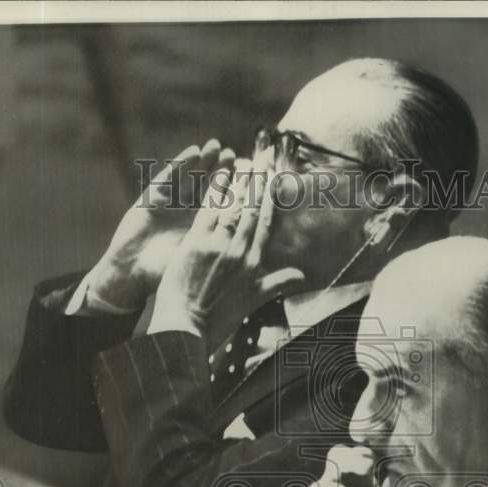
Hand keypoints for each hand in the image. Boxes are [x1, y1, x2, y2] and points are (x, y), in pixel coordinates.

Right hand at [85, 139, 235, 310]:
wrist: (131, 276)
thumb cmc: (164, 275)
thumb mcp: (197, 260)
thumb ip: (219, 250)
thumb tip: (253, 252)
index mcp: (200, 226)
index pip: (221, 202)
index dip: (235, 188)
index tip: (251, 175)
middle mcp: (186, 211)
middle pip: (207, 185)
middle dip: (221, 169)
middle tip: (235, 155)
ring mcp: (169, 202)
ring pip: (189, 176)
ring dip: (203, 161)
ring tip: (216, 146)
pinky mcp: (151, 197)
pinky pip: (168, 177)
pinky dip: (181, 164)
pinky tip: (193, 152)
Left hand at [147, 152, 304, 345]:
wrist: (187, 330)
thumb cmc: (216, 322)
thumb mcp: (251, 303)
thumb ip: (275, 284)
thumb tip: (300, 276)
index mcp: (254, 264)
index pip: (266, 223)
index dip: (270, 197)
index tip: (274, 177)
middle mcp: (241, 251)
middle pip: (253, 208)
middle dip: (259, 180)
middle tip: (263, 155)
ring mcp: (219, 245)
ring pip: (233, 205)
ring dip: (240, 179)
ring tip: (244, 158)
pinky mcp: (197, 243)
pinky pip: (209, 209)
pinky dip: (216, 190)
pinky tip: (220, 173)